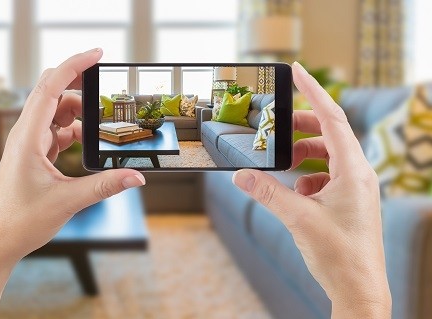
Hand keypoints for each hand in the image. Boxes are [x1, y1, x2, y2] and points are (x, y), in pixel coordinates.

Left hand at [0, 49, 145, 318]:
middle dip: (79, 84)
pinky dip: (72, 130)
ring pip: (55, 111)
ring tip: (100, 124)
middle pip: (52, 92)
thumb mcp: (69, 201)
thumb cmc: (21, 220)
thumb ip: (105, 186)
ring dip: (78, 112)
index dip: (75, 66)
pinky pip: (55, 130)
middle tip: (104, 87)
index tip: (97, 55)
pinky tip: (86, 142)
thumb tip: (136, 176)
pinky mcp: (33, 153)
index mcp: (28, 137)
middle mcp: (25, 134)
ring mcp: (28, 143)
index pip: (51, 87)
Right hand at [233, 62, 390, 317]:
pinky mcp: (350, 200)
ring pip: (328, 155)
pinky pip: (328, 175)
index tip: (297, 71)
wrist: (358, 289)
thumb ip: (267, 193)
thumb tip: (240, 176)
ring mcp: (356, 188)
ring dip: (304, 153)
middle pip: (330, 133)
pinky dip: (309, 175)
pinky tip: (296, 190)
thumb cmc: (339, 255)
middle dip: (302, 126)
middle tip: (278, 126)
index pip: (333, 117)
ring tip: (283, 162)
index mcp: (353, 170)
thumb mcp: (297, 218)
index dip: (314, 91)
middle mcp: (359, 174)